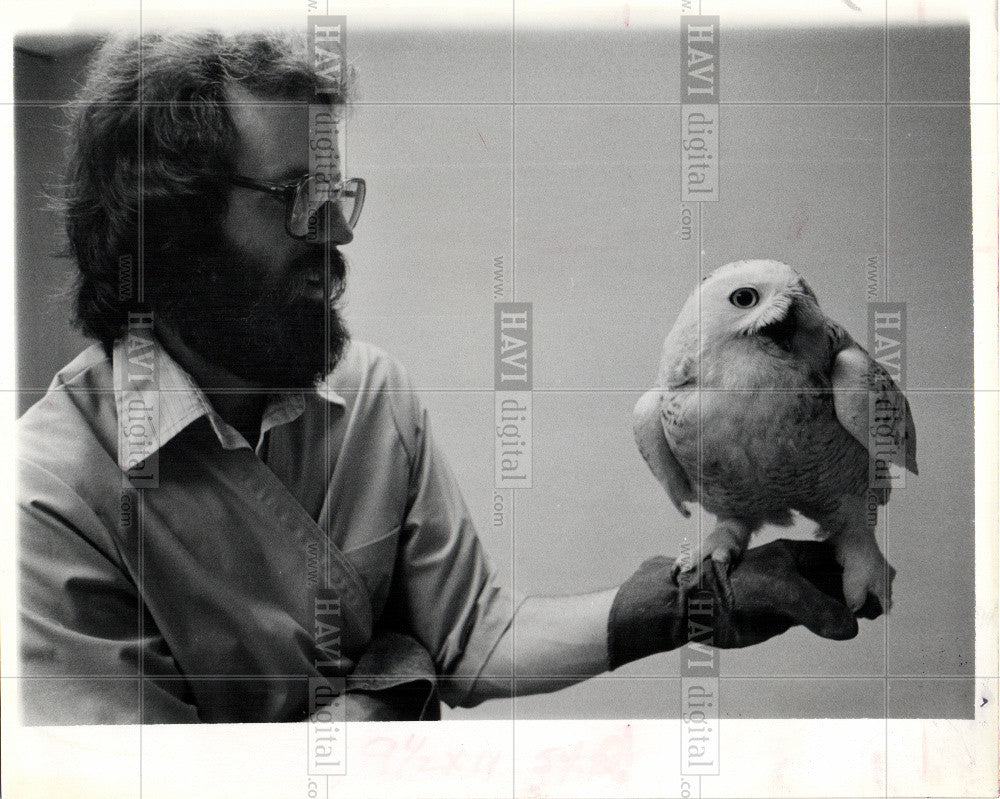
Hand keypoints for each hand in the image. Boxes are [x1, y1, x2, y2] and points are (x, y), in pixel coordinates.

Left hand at [607, 538, 865, 668]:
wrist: (693, 608)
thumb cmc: (728, 587)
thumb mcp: (776, 591)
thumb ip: (814, 607)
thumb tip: (850, 628)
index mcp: (793, 555)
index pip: (839, 557)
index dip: (862, 570)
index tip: (881, 588)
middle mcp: (795, 572)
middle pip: (839, 576)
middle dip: (863, 585)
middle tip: (886, 598)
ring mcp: (791, 593)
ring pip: (831, 598)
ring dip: (852, 604)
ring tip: (878, 610)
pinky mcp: (783, 617)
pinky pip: (818, 617)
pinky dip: (837, 621)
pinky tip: (852, 624)